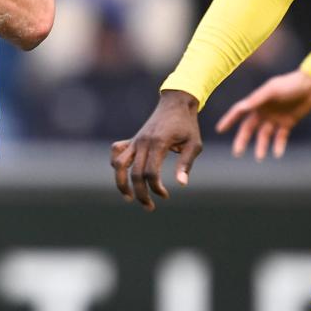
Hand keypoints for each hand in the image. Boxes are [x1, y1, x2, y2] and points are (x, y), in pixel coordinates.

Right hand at [111, 90, 202, 210]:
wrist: (176, 102)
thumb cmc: (187, 125)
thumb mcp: (194, 144)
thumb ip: (186, 164)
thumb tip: (181, 184)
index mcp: (158, 144)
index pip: (151, 173)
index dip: (156, 188)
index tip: (165, 195)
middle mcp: (143, 142)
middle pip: (134, 174)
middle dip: (140, 194)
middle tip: (150, 207)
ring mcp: (136, 140)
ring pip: (118, 165)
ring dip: (121, 183)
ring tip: (128, 197)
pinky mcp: (133, 139)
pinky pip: (117, 151)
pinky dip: (116, 163)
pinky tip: (123, 174)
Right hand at [214, 70, 310, 159]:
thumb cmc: (290, 84)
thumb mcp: (272, 90)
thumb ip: (256, 99)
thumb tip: (241, 108)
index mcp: (257, 102)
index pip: (239, 112)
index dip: (229, 120)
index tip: (219, 129)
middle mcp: (263, 111)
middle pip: (249, 128)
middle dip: (242, 140)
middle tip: (237, 153)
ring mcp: (275, 118)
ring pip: (264, 135)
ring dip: (261, 146)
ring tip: (259, 158)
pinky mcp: (287, 123)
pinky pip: (281, 137)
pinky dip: (278, 146)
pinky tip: (277, 154)